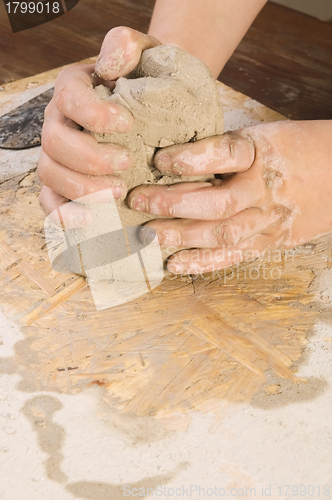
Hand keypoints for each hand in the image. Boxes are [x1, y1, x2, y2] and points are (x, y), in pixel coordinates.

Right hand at [38, 27, 159, 226]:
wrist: (154, 106)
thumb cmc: (147, 82)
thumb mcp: (143, 53)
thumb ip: (124, 46)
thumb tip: (109, 65)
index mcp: (73, 89)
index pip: (69, 98)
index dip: (93, 114)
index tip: (127, 124)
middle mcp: (58, 121)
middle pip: (55, 143)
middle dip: (89, 158)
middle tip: (126, 164)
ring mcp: (57, 155)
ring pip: (50, 174)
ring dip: (81, 188)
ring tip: (118, 193)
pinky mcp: (63, 183)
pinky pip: (50, 202)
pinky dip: (64, 215)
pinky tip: (91, 220)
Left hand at [127, 120, 331, 272]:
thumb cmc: (299, 149)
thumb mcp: (268, 135)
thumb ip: (229, 147)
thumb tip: (177, 154)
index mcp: (265, 153)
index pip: (225, 153)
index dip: (192, 158)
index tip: (160, 158)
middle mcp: (265, 190)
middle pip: (218, 203)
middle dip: (173, 203)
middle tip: (138, 201)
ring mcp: (268, 221)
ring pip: (222, 234)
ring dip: (181, 236)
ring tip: (147, 235)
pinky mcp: (270, 242)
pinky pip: (235, 256)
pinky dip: (203, 263)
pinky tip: (174, 264)